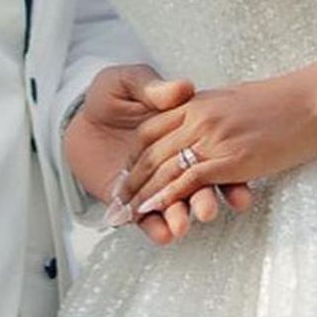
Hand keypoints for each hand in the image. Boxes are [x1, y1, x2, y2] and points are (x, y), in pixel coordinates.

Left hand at [64, 64, 251, 243]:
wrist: (80, 118)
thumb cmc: (109, 96)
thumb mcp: (131, 82)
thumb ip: (154, 88)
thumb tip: (182, 88)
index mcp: (181, 130)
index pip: (204, 149)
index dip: (223, 166)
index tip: (236, 181)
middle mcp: (173, 159)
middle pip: (194, 182)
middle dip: (203, 199)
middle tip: (207, 211)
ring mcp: (155, 183)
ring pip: (173, 203)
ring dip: (180, 216)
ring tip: (182, 225)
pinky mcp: (134, 200)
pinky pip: (148, 219)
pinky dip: (156, 228)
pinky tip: (163, 234)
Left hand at [120, 53, 316, 215]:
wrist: (311, 98)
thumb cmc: (280, 101)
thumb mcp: (234, 99)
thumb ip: (210, 111)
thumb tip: (197, 122)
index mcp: (197, 102)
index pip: (151, 129)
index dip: (135, 154)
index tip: (125, 174)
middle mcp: (197, 117)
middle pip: (150, 150)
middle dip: (130, 179)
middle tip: (114, 202)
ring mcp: (211, 137)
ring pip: (163, 167)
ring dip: (142, 194)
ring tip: (125, 213)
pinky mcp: (228, 158)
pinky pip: (187, 179)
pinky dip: (166, 196)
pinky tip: (154, 211)